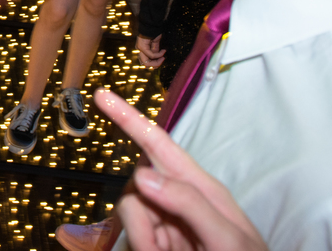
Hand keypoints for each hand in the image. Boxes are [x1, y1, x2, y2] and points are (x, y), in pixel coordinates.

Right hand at [95, 89, 268, 250]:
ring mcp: (163, 224)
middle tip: (159, 248)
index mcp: (201, 188)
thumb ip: (189, 203)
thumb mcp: (229, 238)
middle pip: (136, 185)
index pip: (159, 144)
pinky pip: (131, 236)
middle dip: (141, 216)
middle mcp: (177, 201)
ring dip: (142, 238)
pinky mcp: (153, 243)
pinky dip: (142, 246)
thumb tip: (144, 176)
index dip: (129, 118)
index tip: (102, 95)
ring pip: (130, 213)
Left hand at [136, 34, 164, 67]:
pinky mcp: (142, 46)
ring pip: (146, 62)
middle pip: (145, 64)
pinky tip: (163, 51)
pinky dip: (159, 54)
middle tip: (163, 60)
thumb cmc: (154, 32)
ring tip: (163, 58)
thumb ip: (155, 51)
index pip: (145, 62)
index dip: (154, 64)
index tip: (162, 59)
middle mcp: (139, 50)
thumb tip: (158, 58)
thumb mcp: (155, 44)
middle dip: (155, 65)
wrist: (152, 24)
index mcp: (141, 50)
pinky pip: (151, 55)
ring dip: (156, 62)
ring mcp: (139, 48)